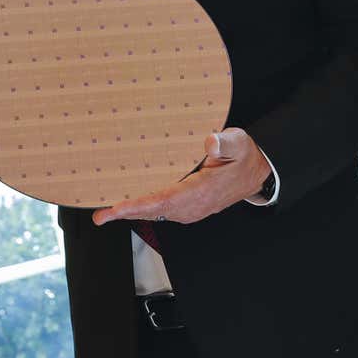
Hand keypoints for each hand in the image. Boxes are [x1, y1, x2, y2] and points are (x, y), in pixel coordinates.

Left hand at [92, 128, 272, 224]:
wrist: (257, 174)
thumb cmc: (244, 157)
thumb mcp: (240, 143)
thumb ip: (225, 142)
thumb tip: (209, 142)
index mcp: (203, 191)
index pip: (165, 200)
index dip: (138, 206)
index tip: (116, 210)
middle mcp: (193, 206)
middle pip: (154, 211)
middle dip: (126, 213)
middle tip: (100, 215)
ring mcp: (190, 210)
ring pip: (156, 213)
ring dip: (132, 212)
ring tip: (107, 212)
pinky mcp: (187, 208)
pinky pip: (160, 210)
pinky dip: (142, 208)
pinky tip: (128, 204)